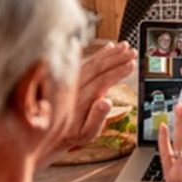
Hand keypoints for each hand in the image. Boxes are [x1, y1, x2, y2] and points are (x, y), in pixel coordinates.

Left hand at [39, 41, 136, 165]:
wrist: (49, 133)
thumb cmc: (72, 135)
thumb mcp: (87, 134)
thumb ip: (97, 119)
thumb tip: (107, 102)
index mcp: (81, 100)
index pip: (102, 81)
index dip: (118, 72)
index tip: (131, 64)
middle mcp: (75, 87)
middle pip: (97, 68)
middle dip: (116, 58)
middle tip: (132, 51)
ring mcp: (72, 81)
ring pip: (92, 63)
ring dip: (109, 53)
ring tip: (124, 46)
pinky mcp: (71, 78)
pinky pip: (86, 62)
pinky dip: (98, 54)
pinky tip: (108, 48)